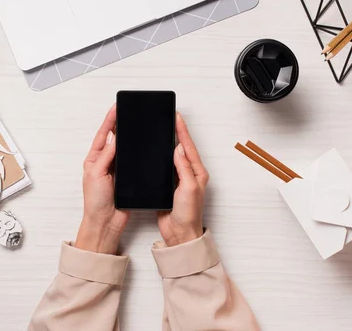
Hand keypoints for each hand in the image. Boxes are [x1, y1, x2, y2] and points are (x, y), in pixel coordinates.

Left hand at [76, 104, 128, 253]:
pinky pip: (134, 161)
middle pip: (114, 138)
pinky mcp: (128, 177)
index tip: (117, 107)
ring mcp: (117, 169)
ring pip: (125, 149)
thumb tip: (113, 136)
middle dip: (120, 124)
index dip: (110, 120)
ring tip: (136, 123)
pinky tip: (143, 146)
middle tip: (127, 110)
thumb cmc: (96, 201)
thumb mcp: (97, 174)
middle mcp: (105, 162)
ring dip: (130, 138)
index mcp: (94, 159)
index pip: (103, 134)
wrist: (106, 222)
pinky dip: (138, 153)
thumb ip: (106, 155)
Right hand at [157, 113, 208, 246]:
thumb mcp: (188, 188)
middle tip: (169, 118)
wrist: (179, 234)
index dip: (182, 131)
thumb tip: (179, 148)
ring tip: (162, 129)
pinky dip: (160, 158)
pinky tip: (154, 153)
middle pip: (182, 148)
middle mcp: (189, 174)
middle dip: (176, 132)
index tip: (176, 117)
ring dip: (167, 144)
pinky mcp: (168, 187)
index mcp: (197, 172)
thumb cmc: (188, 214)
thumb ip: (184, 167)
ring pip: (172, 157)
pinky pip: (163, 168)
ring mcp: (178, 180)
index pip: (188, 146)